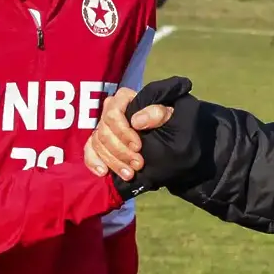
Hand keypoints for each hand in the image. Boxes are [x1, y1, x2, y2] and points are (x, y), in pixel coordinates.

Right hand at [89, 78, 207, 198]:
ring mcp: (108, 129)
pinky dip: (93, 161)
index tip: (138, 146)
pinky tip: (103, 172)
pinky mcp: (104, 145)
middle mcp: (116, 112)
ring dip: (113, 161)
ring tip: (130, 174)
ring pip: (98, 143)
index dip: (122, 131)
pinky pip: (90, 150)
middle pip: (104, 130)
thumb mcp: (177, 118)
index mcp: (131, 99)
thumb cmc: (182, 127)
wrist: (182, 147)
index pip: (114, 111)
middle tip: (139, 164)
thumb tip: (136, 120)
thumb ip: (160, 113)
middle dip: (120, 151)